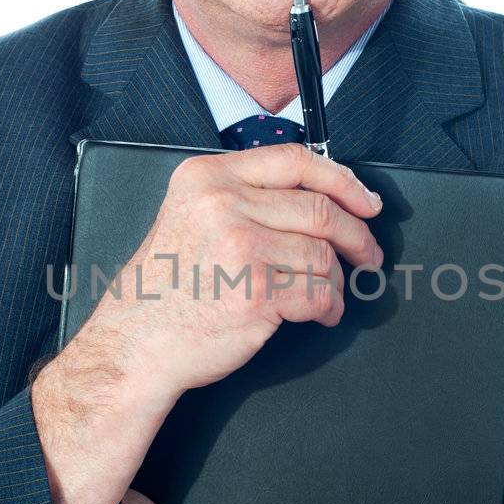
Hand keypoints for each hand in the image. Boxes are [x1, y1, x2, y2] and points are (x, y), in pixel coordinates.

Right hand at [78, 143, 382, 402]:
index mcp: (208, 177)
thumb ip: (242, 196)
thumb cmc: (165, 289)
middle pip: (320, 208)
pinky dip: (329, 307)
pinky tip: (319, 314)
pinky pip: (319, 293)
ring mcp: (242, 247)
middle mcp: (224, 204)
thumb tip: (316, 198)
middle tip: (367, 253)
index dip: (342, 180)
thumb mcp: (189, 217)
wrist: (137, 343)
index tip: (365, 201)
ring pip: (323, 254)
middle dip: (356, 235)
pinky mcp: (258, 292)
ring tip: (328, 294)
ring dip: (336, 280)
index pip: (295, 160)